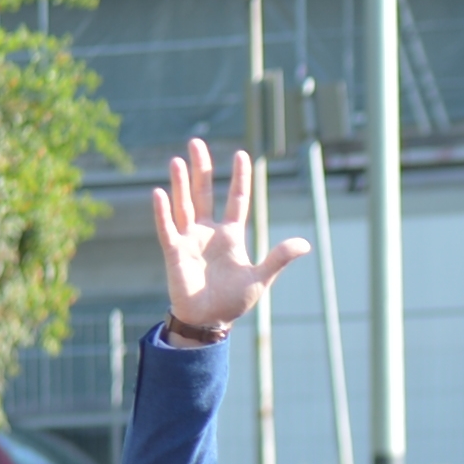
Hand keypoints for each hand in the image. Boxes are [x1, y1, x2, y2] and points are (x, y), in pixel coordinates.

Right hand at [148, 141, 307, 337]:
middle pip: (204, 193)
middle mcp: (207, 231)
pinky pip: (167, 228)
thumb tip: (305, 244)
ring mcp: (189, 239)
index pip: (237, 200)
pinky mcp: (173, 252)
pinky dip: (162, 212)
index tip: (241, 154)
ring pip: (184, 205)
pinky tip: (159, 193)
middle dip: (201, 169)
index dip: (240, 179)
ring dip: (180, 184)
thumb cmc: (233, 300)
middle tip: (196, 142)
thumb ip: (278, 259)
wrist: (209, 320)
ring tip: (177, 160)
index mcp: (230, 236)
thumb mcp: (260, 278)